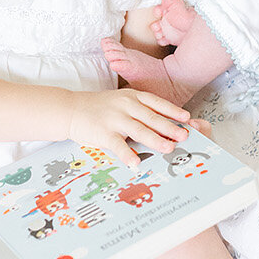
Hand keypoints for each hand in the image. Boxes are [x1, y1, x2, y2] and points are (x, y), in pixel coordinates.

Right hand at [66, 87, 192, 167]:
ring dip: (156, 140)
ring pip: (139, 130)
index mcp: (132, 96)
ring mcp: (114, 119)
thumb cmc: (100, 107)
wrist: (71, 109)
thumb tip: (162, 123)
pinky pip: (118, 145)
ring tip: (169, 148)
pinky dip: (128, 154)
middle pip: (152, 117)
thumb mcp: (121, 101)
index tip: (187, 118)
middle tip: (184, 136)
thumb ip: (139, 109)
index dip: (172, 110)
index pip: (156, 103)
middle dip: (170, 127)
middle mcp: (125, 105)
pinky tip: (136, 162)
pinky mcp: (103, 133)